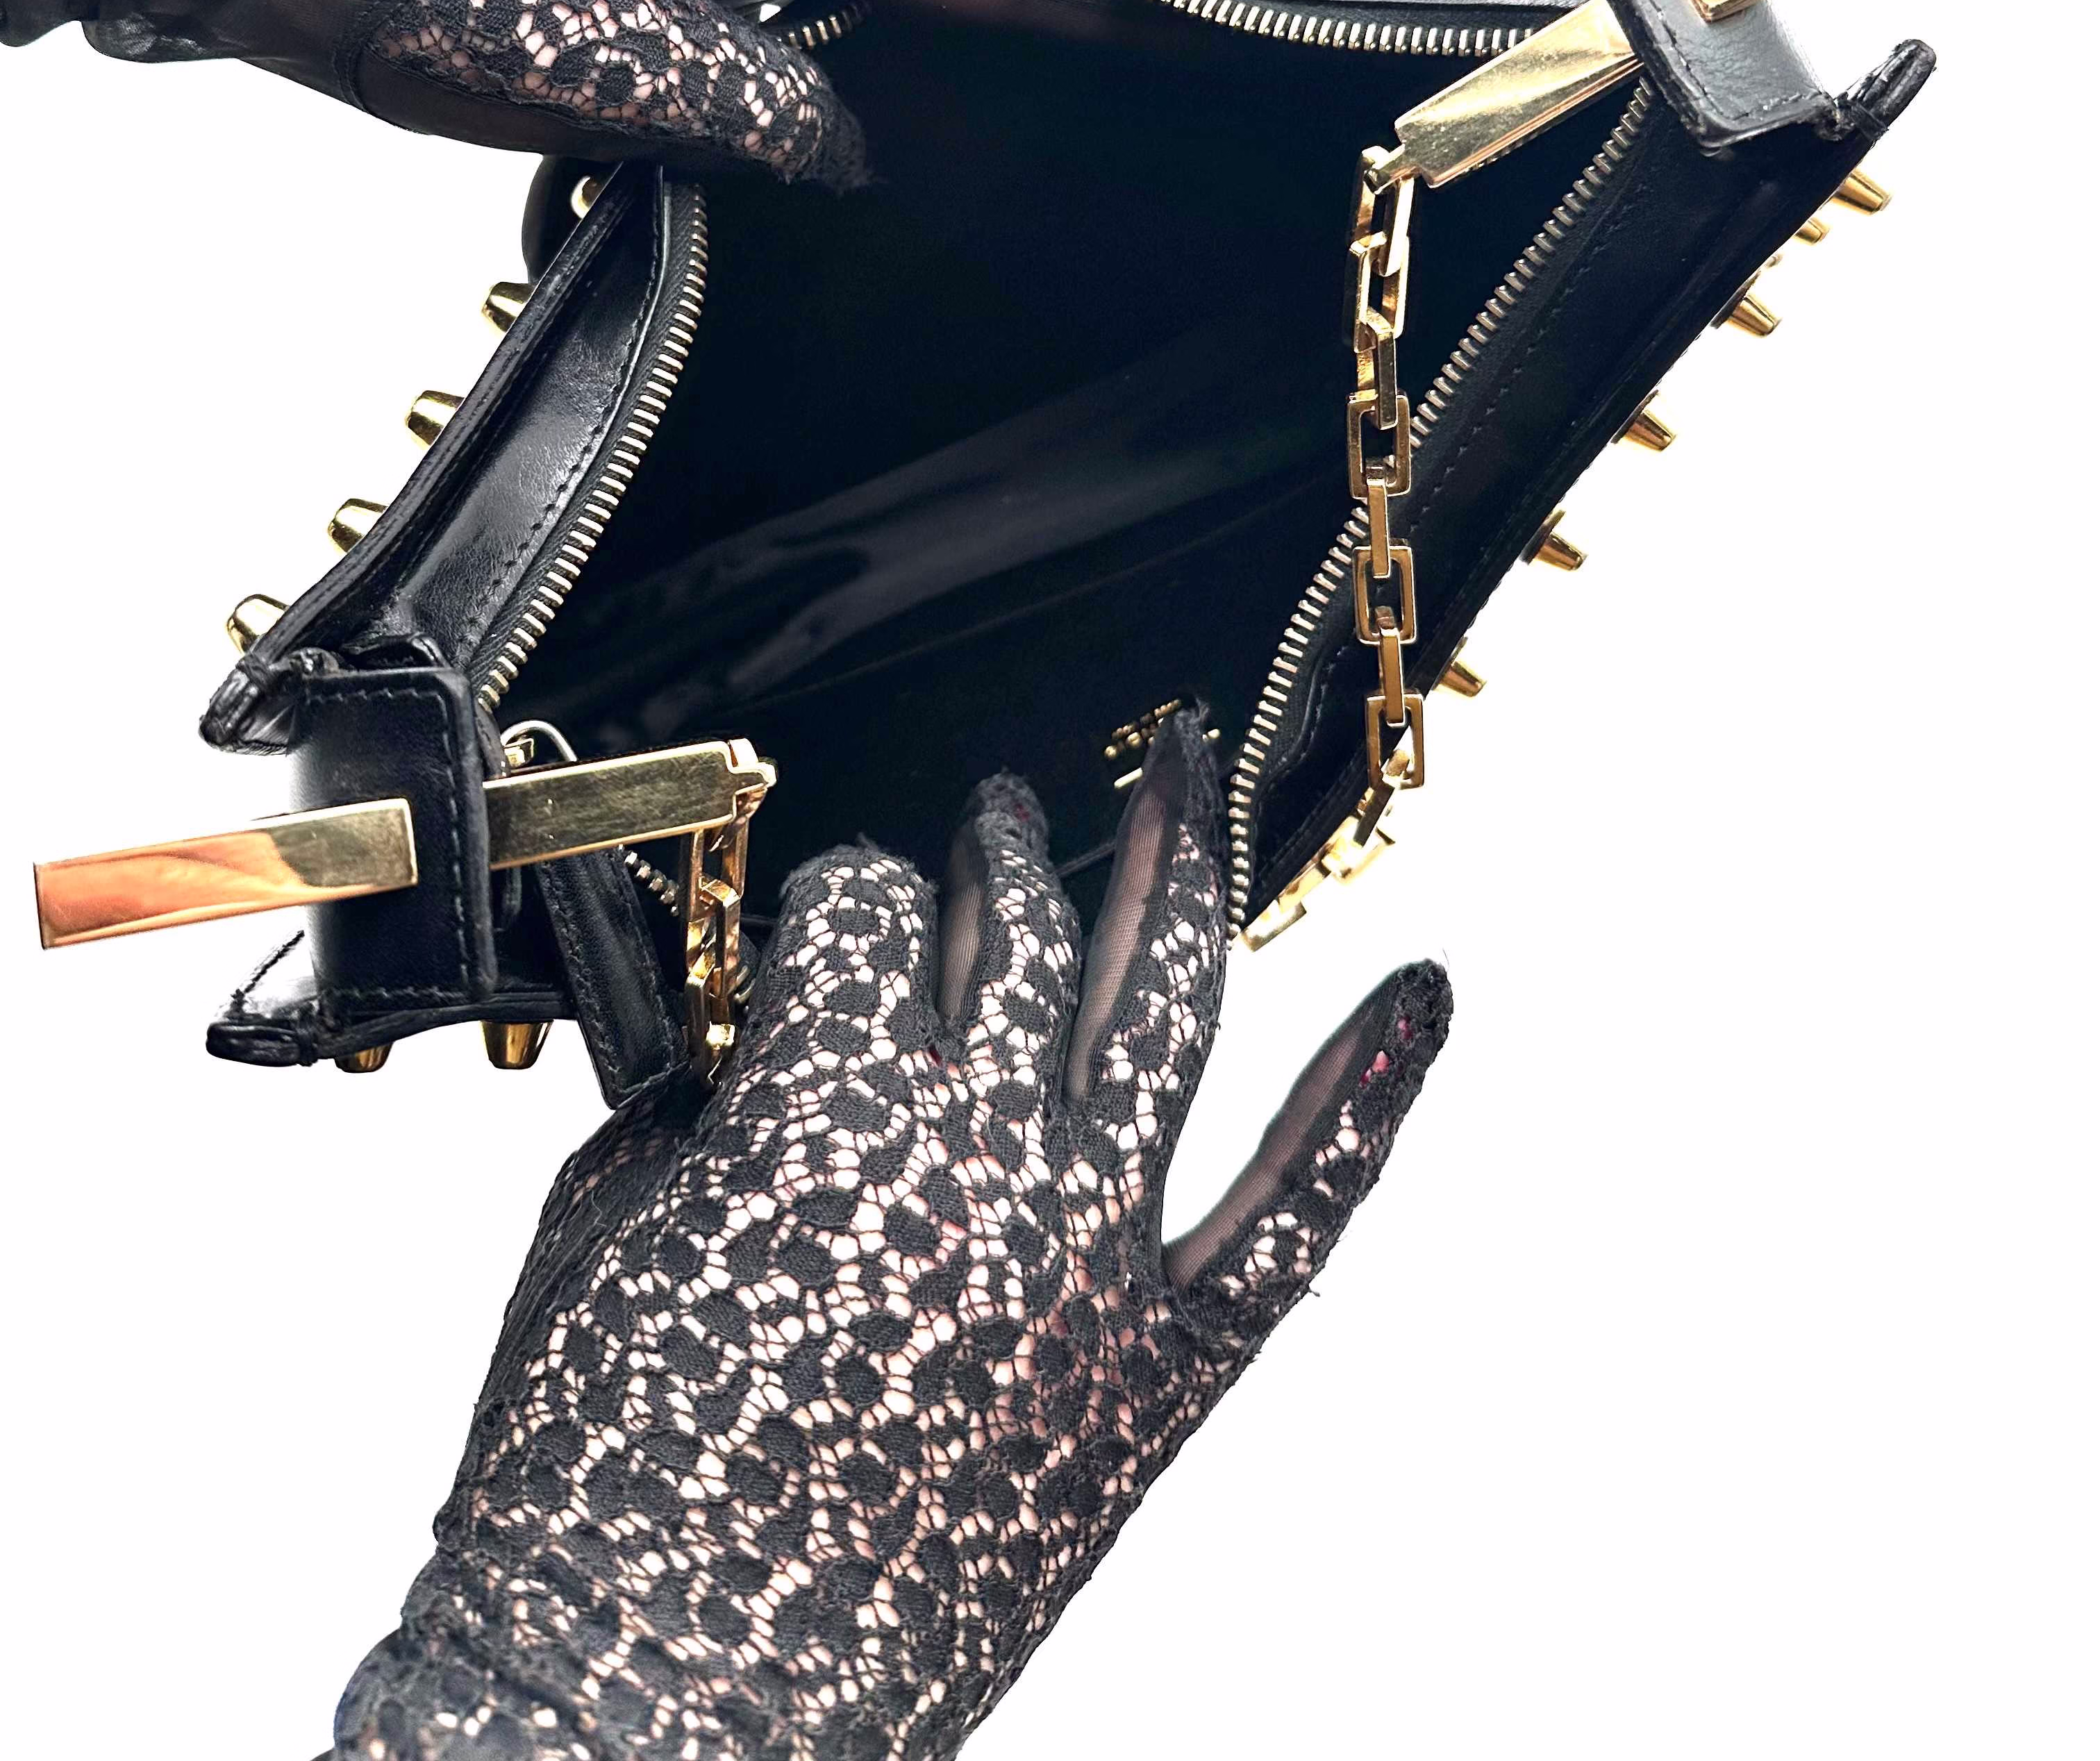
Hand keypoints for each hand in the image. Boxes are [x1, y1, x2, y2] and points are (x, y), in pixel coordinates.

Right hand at [332, 714, 1449, 1758]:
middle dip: (1006, 842)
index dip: (848, 892)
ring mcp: (1087, 1258)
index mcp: (823, 1104)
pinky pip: (1295, 1214)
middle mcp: (980, 1152)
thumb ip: (696, 1106)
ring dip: (1176, 872)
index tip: (843, 910)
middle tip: (1006, 814)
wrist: (648, 1707)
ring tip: (1180, 791)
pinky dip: (1369, 1100)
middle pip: (1021, 918)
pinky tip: (1424, 1000)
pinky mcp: (1160, 1374)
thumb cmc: (598, 1482)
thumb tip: (758, 1045)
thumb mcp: (602, 1230)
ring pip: (1167, 1002)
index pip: (864, 906)